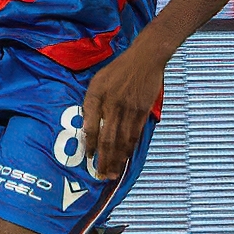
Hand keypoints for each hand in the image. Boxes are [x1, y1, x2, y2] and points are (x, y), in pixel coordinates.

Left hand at [79, 45, 166, 181]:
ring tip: (114, 172)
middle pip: (108, 138)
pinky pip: (136, 134)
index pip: (92, 127)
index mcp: (99, 97)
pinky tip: (127, 157)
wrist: (145, 58)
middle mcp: (113, 105)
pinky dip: (130, 147)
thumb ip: (90, 103)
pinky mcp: (143, 111)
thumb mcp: (97, 81)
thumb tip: (88, 127)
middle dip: (105, 159)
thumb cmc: (118, 69)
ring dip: (118, 158)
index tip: (90, 158)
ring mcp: (130, 110)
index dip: (90, 145)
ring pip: (123, 140)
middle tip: (102, 175)